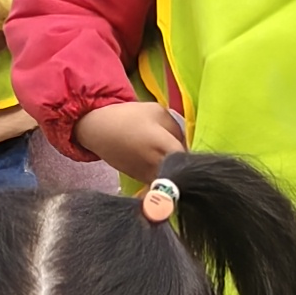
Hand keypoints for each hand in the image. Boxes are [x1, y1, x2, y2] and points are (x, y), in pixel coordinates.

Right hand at [73, 101, 187, 182]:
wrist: (99, 130)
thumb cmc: (130, 117)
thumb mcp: (159, 112)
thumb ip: (177, 130)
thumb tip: (184, 146)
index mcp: (165, 147)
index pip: (190, 161)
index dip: (195, 159)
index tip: (195, 154)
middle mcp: (158, 166)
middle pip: (182, 174)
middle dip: (186, 167)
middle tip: (186, 158)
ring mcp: (148, 176)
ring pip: (171, 180)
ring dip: (175, 173)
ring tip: (171, 160)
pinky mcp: (139, 181)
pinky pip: (159, 182)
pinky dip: (163, 176)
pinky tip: (159, 163)